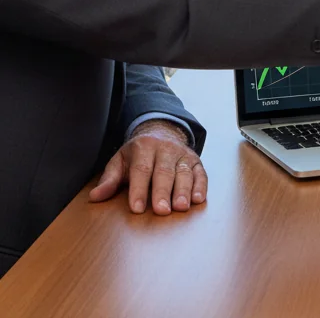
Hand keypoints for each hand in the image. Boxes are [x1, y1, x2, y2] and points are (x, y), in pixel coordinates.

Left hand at [89, 119, 206, 214]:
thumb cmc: (137, 155)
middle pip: (164, 171)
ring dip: (183, 190)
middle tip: (161, 210)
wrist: (162, 133)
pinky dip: (200, 186)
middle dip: (163, 191)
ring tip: (181, 207)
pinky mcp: (195, 161)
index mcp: (144, 147)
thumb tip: (95, 197)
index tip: (136, 208)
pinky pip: (200, 172)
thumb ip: (109, 179)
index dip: (139, 189)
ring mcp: (182, 154)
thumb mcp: (120, 162)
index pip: (141, 169)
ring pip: (184, 172)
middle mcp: (165, 148)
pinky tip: (197, 199)